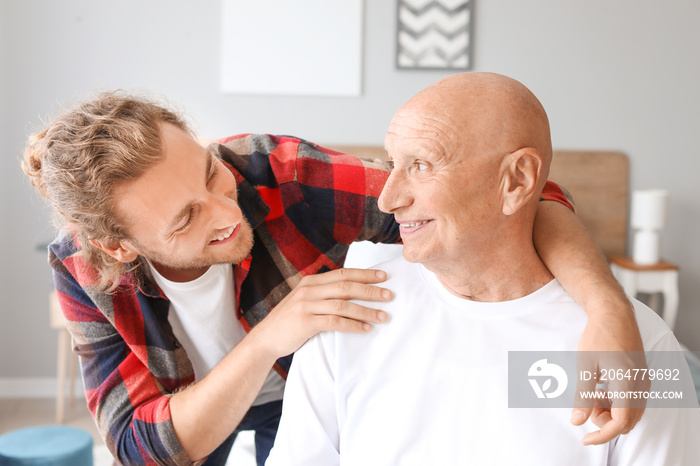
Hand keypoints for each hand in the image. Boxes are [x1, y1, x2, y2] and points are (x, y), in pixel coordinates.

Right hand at [248, 268, 391, 359]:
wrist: (265, 338)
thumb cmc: (290, 321)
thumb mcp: (305, 300)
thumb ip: (324, 293)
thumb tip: (353, 291)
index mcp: (311, 281)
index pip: (343, 273)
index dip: (365, 274)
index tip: (383, 277)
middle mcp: (309, 290)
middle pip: (346, 286)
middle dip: (370, 290)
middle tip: (389, 295)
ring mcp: (306, 306)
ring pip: (343, 305)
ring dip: (366, 311)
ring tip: (382, 316)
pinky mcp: (305, 323)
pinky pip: (335, 322)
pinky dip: (353, 325)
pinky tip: (365, 329)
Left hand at [572, 305, 648, 445]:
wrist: (614, 314)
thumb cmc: (598, 337)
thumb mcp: (585, 366)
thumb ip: (582, 396)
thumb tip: (576, 421)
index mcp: (627, 383)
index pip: (620, 423)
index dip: (602, 435)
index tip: (585, 438)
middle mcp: (641, 385)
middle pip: (627, 421)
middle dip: (605, 422)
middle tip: (586, 406)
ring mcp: (644, 381)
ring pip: (632, 413)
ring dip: (612, 412)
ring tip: (593, 394)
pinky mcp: (643, 377)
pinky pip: (634, 402)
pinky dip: (618, 403)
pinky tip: (602, 388)